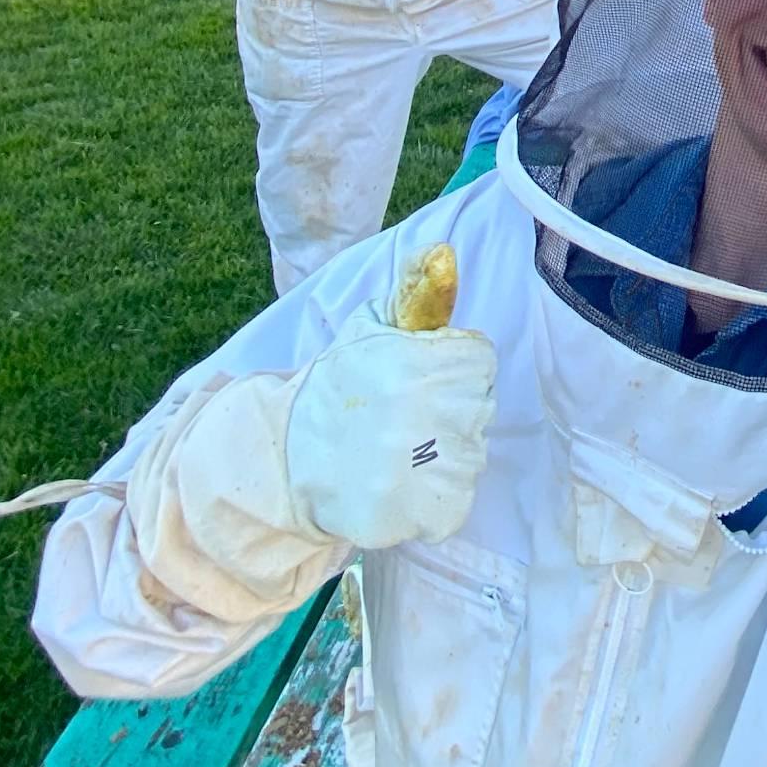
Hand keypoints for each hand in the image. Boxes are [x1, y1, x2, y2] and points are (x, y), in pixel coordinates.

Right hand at [284, 301, 496, 549]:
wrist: (287, 461)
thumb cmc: (338, 389)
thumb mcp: (369, 328)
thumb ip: (412, 291)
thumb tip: (445, 251)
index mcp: (418, 363)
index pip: (479, 361)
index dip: (453, 368)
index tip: (418, 378)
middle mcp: (427, 414)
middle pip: (479, 407)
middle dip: (450, 410)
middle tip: (400, 419)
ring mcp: (424, 469)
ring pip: (471, 457)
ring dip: (444, 457)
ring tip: (396, 453)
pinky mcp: (420, 514)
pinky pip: (455, 503)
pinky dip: (433, 500)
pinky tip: (398, 486)